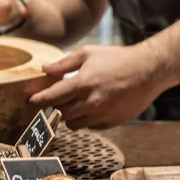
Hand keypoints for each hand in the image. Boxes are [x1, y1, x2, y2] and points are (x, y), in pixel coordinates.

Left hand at [28, 45, 165, 129]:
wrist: (149, 71)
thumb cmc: (118, 58)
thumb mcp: (89, 53)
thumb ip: (64, 64)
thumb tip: (45, 70)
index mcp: (83, 83)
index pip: (52, 97)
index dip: (38, 100)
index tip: (30, 101)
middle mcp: (91, 102)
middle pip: (61, 112)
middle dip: (56, 105)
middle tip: (57, 97)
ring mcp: (102, 114)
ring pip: (73, 124)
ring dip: (70, 114)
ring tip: (76, 101)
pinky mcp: (112, 122)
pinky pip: (90, 126)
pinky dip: (86, 119)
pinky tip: (92, 106)